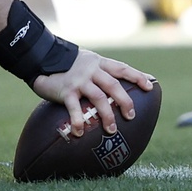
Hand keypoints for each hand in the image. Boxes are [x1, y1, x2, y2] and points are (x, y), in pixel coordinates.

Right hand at [32, 48, 155, 137]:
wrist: (41, 58)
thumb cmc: (66, 64)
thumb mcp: (86, 62)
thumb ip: (98, 72)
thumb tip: (114, 88)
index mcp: (98, 63)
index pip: (122, 68)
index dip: (137, 77)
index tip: (150, 86)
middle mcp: (91, 70)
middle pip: (113, 85)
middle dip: (125, 101)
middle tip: (131, 116)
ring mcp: (79, 80)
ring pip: (99, 98)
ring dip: (107, 115)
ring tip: (112, 130)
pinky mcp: (66, 90)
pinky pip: (75, 108)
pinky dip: (79, 121)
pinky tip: (80, 132)